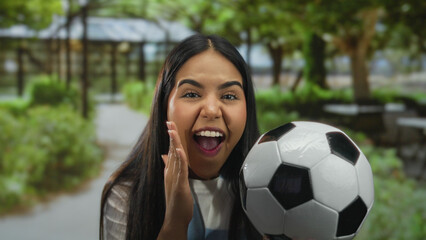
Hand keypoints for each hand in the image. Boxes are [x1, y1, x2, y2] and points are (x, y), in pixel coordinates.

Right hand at [158, 121, 192, 239]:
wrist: (174, 218)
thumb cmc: (176, 201)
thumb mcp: (173, 181)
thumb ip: (169, 167)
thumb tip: (164, 155)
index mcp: (170, 171)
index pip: (170, 151)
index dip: (171, 138)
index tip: (170, 125)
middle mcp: (170, 172)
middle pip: (171, 150)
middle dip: (171, 136)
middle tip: (169, 122)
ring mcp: (173, 178)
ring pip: (174, 157)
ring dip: (173, 143)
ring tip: (172, 130)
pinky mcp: (179, 185)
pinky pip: (180, 170)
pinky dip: (179, 159)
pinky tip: (178, 149)